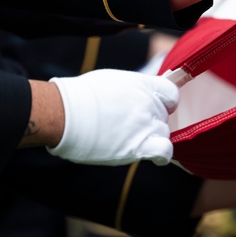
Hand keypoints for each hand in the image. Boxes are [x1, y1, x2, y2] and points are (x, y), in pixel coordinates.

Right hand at [47, 70, 177, 164]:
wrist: (65, 113)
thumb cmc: (79, 97)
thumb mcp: (111, 81)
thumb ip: (131, 89)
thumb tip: (135, 96)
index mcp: (142, 84)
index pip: (171, 92)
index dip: (165, 101)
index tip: (155, 106)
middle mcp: (148, 103)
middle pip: (164, 115)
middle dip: (150, 120)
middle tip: (128, 124)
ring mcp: (146, 125)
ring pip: (164, 133)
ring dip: (152, 137)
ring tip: (129, 138)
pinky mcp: (139, 146)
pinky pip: (164, 152)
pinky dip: (161, 155)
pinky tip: (152, 155)